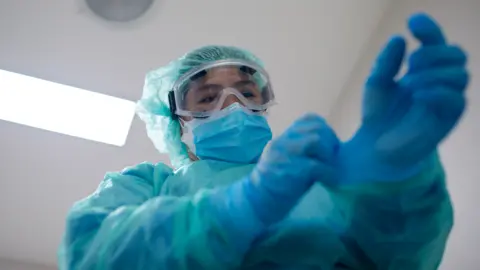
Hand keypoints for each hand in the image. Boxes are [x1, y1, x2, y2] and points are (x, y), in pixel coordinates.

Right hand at [244, 114, 338, 224]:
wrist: (258, 201)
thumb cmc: (278, 184)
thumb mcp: (289, 160)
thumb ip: (304, 150)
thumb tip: (332, 148)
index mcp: (284, 137)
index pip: (308, 119)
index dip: (325, 129)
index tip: (331, 145)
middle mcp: (282, 142)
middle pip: (315, 128)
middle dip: (330, 142)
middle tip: (334, 158)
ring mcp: (284, 154)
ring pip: (315, 141)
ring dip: (328, 155)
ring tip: (330, 168)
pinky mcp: (288, 170)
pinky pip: (315, 165)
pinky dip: (328, 172)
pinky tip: (329, 180)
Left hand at [337, 13, 468, 183]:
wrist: (374, 149)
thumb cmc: (378, 115)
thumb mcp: (376, 84)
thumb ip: (386, 62)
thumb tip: (399, 38)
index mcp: (422, 70)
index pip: (435, 42)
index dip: (429, 28)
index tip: (411, 22)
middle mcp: (437, 82)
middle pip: (456, 54)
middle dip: (434, 52)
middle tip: (411, 63)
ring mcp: (444, 100)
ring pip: (460, 74)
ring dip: (435, 72)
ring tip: (411, 82)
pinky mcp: (446, 120)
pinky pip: (456, 99)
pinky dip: (437, 91)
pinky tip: (418, 94)